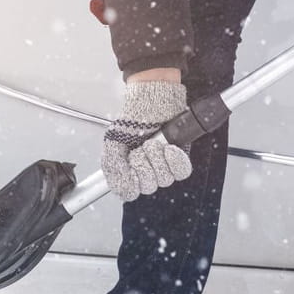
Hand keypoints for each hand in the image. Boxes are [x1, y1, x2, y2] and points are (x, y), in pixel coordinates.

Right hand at [102, 80, 192, 201]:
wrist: (152, 100)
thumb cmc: (134, 119)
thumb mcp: (113, 140)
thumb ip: (111, 165)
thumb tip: (118, 185)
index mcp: (127, 171)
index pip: (129, 193)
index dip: (130, 181)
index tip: (129, 165)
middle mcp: (146, 172)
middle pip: (149, 187)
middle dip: (144, 164)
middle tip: (140, 148)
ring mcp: (163, 167)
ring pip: (164, 179)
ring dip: (157, 158)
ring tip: (152, 143)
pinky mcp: (179, 159)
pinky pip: (181, 172)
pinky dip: (175, 160)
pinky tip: (168, 148)